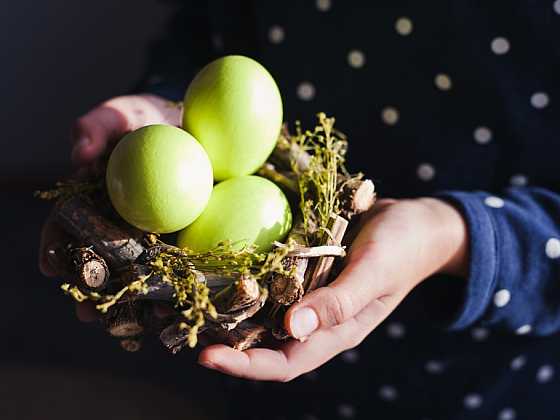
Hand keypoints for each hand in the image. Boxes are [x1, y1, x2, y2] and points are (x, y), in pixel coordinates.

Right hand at [39, 94, 181, 319]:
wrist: (190, 127)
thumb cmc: (145, 120)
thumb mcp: (119, 116)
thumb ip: (95, 128)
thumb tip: (78, 152)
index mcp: (92, 201)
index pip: (67, 226)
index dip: (56, 247)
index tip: (49, 266)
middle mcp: (116, 225)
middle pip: (99, 260)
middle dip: (92, 290)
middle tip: (89, 313)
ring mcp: (149, 236)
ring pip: (136, 272)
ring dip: (132, 300)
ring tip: (131, 326)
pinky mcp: (180, 241)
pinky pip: (177, 266)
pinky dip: (174, 285)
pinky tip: (178, 304)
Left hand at [198, 198, 468, 380]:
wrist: (417, 222)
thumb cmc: (402, 247)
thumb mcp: (375, 271)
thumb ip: (339, 303)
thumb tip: (291, 330)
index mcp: (336, 330)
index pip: (285, 362)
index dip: (245, 365)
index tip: (206, 356)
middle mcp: (316, 318)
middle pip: (264, 343)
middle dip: (225, 343)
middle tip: (183, 327)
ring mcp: (309, 293)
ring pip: (262, 313)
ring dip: (229, 313)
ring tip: (189, 304)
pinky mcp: (306, 269)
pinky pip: (272, 281)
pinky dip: (248, 281)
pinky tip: (223, 269)